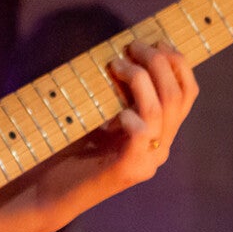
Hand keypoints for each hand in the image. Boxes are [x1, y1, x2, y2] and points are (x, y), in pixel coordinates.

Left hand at [0, 41, 197, 231]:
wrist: (45, 192)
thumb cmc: (67, 146)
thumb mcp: (97, 110)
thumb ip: (114, 89)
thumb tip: (119, 49)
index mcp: (158, 131)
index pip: (186, 93)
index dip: (177, 62)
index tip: (156, 39)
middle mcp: (159, 147)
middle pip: (178, 96)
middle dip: (158, 61)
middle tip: (132, 46)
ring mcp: (146, 160)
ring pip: (161, 110)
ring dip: (140, 78)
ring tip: (115, 64)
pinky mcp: (128, 170)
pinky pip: (142, 135)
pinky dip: (132, 114)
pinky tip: (115, 107)